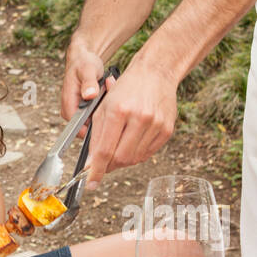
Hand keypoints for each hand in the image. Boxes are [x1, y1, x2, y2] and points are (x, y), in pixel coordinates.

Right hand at [62, 34, 105, 121]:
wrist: (84, 59)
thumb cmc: (84, 63)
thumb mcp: (87, 69)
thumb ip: (88, 82)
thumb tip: (89, 95)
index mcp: (68, 105)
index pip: (80, 129)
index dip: (95, 128)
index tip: (110, 116)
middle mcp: (71, 112)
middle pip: (89, 127)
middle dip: (104, 116)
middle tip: (110, 95)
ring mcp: (77, 112)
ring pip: (95, 122)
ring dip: (105, 111)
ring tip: (109, 91)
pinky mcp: (84, 110)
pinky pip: (97, 116)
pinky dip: (105, 108)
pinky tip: (108, 95)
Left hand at [83, 61, 176, 185]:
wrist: (155, 73)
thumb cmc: (126, 88)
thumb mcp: (104, 106)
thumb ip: (97, 134)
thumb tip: (92, 162)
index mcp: (118, 110)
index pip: (104, 149)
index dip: (96, 169)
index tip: (90, 182)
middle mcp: (139, 118)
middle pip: (120, 158)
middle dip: (108, 166)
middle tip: (102, 164)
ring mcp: (155, 125)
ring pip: (134, 158)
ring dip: (122, 161)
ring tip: (117, 150)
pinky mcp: (166, 130)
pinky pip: (148, 153)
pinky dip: (136, 154)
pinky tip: (131, 145)